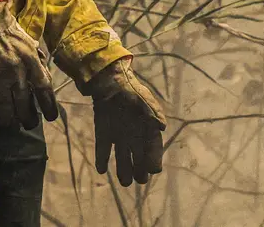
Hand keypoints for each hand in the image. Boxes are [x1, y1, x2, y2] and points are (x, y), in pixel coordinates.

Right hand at [0, 0, 59, 129]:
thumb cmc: (13, 35)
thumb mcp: (32, 47)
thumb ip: (39, 66)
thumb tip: (44, 86)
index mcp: (31, 62)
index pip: (44, 90)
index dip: (49, 107)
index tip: (51, 117)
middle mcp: (16, 71)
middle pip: (24, 105)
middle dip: (28, 120)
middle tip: (29, 124)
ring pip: (5, 108)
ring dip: (9, 120)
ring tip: (11, 123)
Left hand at [86, 57, 166, 185]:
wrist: (109, 81)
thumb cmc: (130, 90)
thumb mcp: (144, 100)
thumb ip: (153, 113)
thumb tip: (161, 127)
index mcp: (147, 128)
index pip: (153, 148)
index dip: (154, 159)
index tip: (152, 169)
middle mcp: (134, 135)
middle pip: (138, 157)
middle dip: (139, 171)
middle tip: (139, 180)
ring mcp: (118, 135)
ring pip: (122, 157)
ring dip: (123, 169)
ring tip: (124, 182)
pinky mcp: (103, 133)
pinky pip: (103, 148)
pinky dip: (102, 158)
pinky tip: (102, 169)